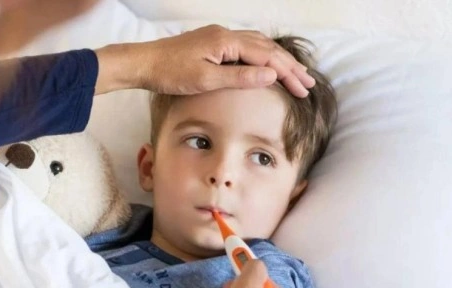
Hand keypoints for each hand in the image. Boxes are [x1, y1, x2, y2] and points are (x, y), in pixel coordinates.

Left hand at [95, 25, 314, 96]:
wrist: (143, 63)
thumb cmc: (170, 74)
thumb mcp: (206, 80)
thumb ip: (240, 77)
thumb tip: (271, 75)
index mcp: (227, 42)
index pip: (267, 56)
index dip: (288, 73)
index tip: (303, 89)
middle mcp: (226, 34)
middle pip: (267, 48)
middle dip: (289, 66)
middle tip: (308, 84)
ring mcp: (219, 37)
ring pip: (257, 45)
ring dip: (277, 60)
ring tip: (294, 74)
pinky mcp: (212, 43)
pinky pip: (245, 46)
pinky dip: (262, 55)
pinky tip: (265, 64)